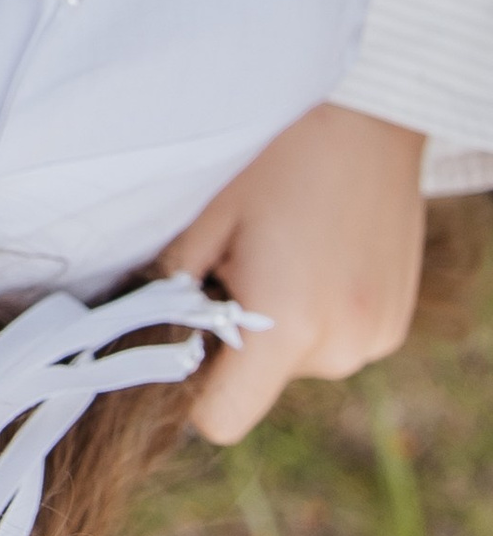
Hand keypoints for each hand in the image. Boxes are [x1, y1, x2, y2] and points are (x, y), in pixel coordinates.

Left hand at [165, 104, 426, 444]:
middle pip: (258, 384)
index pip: (220, 420)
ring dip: (278, 321)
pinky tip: (316, 250)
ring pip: (294, 361)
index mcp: (288, 328)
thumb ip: (172, 292)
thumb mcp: (203, 219)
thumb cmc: (274, 155)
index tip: (183, 329)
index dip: (190, 386)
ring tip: (282, 246)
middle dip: (235, 337)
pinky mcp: (393, 325)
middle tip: (237, 258)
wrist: (368, 114)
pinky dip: (315, 310)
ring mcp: (376, 340)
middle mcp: (341, 348)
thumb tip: (142, 338)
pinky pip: (332, 339)